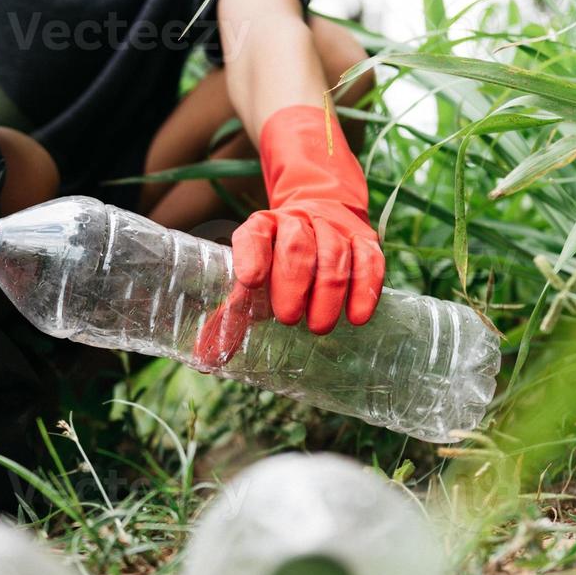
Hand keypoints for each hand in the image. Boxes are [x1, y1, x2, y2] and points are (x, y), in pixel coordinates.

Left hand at [231, 201, 383, 333]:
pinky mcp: (364, 239)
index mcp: (262, 227)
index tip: (250, 282)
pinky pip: (369, 260)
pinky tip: (356, 317)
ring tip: (318, 327)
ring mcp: (333, 227)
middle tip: (288, 318)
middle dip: (292, 283)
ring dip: (327, 293)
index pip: (255, 235)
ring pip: (334, 254)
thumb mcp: (253, 276)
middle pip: (297, 246)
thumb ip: (233, 314)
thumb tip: (206, 359)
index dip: (252, 256)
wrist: (320, 215)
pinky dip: (365, 289)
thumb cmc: (278, 259)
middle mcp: (296, 221)